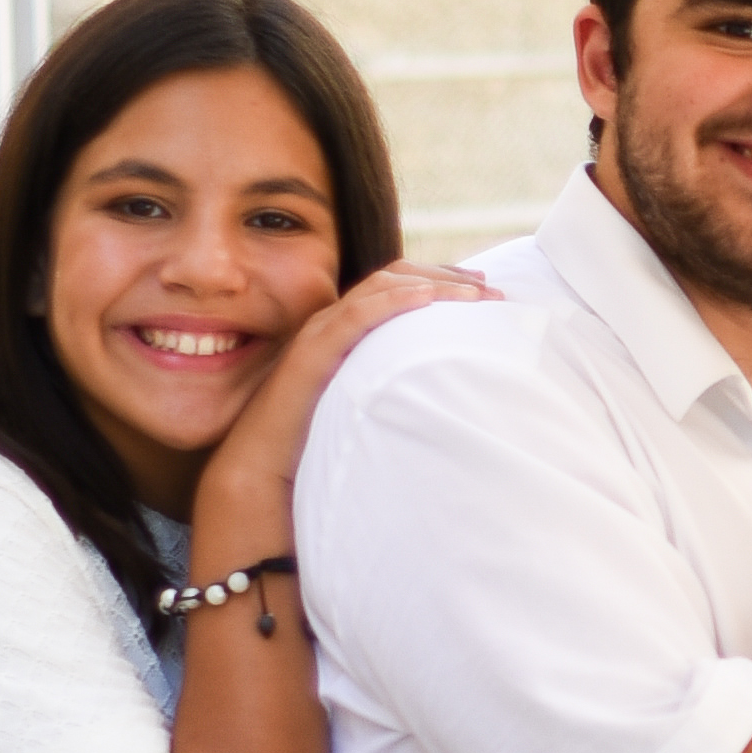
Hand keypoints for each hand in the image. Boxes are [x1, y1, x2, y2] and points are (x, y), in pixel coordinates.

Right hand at [198, 257, 498, 545]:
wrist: (261, 475)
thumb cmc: (312, 448)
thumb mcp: (366, 408)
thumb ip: (393, 390)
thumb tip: (442, 394)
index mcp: (346, 334)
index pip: (396, 289)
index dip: (439, 283)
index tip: (482, 293)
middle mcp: (332, 325)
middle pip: (394, 278)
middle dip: (445, 277)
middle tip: (490, 289)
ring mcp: (320, 335)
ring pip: (379, 288)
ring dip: (431, 284)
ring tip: (474, 294)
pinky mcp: (311, 354)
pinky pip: (355, 316)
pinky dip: (394, 301)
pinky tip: (428, 298)